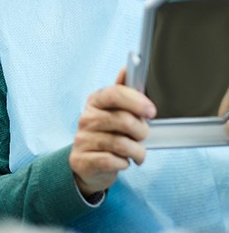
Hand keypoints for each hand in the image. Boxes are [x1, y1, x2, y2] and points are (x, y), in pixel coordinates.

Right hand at [69, 69, 155, 198]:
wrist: (89, 165)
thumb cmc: (108, 135)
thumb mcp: (115, 112)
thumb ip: (123, 92)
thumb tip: (127, 67)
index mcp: (95, 101)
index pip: (115, 94)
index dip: (136, 101)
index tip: (151, 111)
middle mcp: (86, 118)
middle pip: (122, 120)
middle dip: (141, 131)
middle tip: (143, 136)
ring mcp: (82, 139)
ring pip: (120, 144)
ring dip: (137, 151)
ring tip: (137, 153)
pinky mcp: (82, 160)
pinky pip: (112, 161)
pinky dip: (123, 163)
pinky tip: (123, 162)